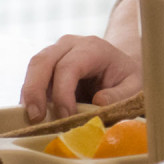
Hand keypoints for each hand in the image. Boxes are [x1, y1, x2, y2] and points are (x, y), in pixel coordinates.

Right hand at [20, 35, 140, 122]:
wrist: (118, 66)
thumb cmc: (125, 77)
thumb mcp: (134, 86)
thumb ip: (120, 94)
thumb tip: (99, 102)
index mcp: (92, 47)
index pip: (69, 66)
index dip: (62, 93)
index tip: (65, 117)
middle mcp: (70, 44)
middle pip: (43, 61)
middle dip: (35, 90)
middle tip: (36, 118)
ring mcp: (56, 52)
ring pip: (34, 67)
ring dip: (29, 94)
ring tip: (32, 119)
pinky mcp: (47, 65)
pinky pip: (33, 78)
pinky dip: (30, 96)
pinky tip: (33, 114)